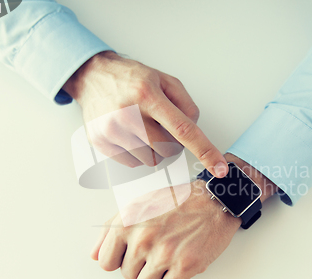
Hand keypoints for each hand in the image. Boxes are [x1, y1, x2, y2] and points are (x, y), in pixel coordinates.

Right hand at [63, 51, 227, 177]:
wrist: (92, 77)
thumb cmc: (131, 78)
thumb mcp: (164, 80)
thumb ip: (186, 104)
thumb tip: (195, 130)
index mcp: (147, 95)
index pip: (183, 129)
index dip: (205, 150)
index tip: (219, 168)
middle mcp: (127, 114)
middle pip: (168, 150)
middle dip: (173, 144)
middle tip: (162, 127)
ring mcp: (111, 131)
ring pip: (151, 160)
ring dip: (154, 149)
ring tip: (142, 128)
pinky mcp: (100, 143)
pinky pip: (133, 163)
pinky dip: (138, 153)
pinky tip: (129, 134)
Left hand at [90, 154, 277, 278]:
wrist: (214, 200)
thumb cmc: (178, 201)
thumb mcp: (139, 205)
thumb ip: (112, 229)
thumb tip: (95, 256)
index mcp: (127, 223)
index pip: (106, 262)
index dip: (119, 259)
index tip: (131, 254)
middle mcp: (143, 238)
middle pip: (127, 274)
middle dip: (140, 265)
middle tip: (157, 248)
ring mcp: (164, 253)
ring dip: (155, 275)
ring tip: (168, 254)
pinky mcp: (185, 265)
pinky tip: (179, 260)